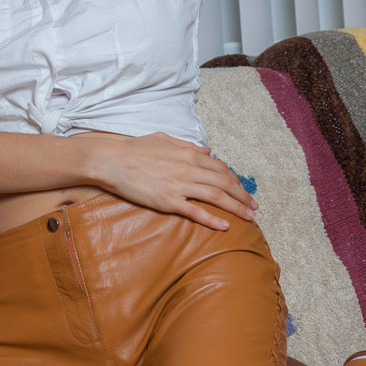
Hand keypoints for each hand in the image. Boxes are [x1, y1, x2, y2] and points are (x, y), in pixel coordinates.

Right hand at [76, 131, 256, 230]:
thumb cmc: (135, 148)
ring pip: (216, 196)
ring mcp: (179, 185)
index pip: (221, 167)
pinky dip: (212, 219)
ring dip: (236, 208)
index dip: (236, 180)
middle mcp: (188, 168)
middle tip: (253, 207)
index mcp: (188, 153)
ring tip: (248, 218)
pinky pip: (195, 212)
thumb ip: (188, 145)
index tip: (243, 190)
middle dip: (242, 196)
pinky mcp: (167, 201)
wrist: (112, 160)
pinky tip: (225, 226)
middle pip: (224, 182)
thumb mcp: (165, 139)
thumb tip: (207, 150)